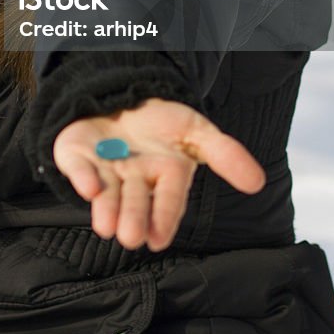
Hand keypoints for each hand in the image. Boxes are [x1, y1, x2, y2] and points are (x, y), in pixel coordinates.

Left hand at [52, 98, 264, 251]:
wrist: (124, 93)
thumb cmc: (162, 121)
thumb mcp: (196, 131)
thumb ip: (225, 154)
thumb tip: (258, 182)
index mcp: (163, 176)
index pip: (167, 200)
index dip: (163, 218)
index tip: (158, 240)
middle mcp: (133, 178)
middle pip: (134, 202)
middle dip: (133, 219)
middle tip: (131, 238)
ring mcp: (103, 166)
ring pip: (105, 192)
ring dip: (106, 208)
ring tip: (107, 227)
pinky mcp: (76, 154)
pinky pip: (76, 166)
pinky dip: (81, 176)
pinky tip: (88, 187)